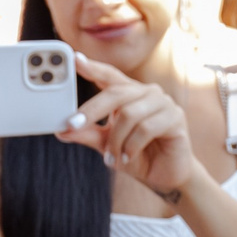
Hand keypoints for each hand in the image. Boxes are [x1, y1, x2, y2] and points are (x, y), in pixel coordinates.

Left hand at [60, 53, 195, 197]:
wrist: (165, 177)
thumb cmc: (137, 156)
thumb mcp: (106, 145)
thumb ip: (87, 134)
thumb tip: (61, 130)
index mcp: (130, 94)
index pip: (110, 76)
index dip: (93, 67)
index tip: (75, 59)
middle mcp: (148, 93)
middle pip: (116, 92)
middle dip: (92, 109)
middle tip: (73, 125)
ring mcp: (164, 103)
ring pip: (129, 114)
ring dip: (116, 140)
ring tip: (113, 158)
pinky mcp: (176, 118)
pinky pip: (146, 128)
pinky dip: (131, 146)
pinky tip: (128, 157)